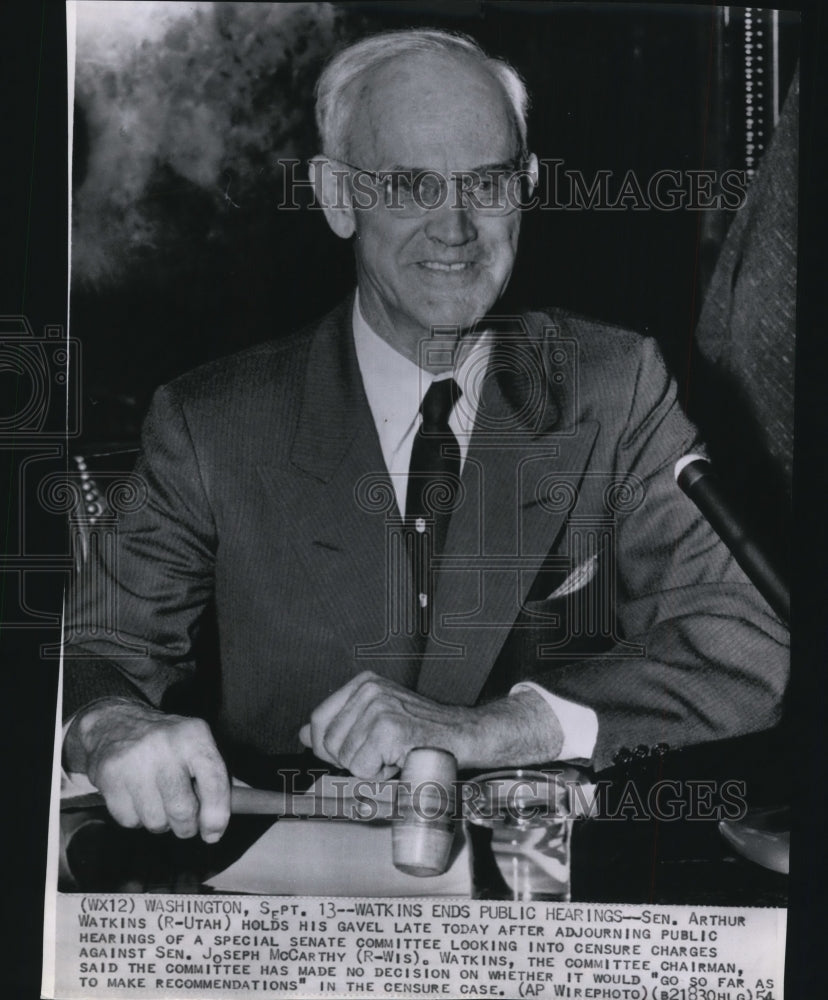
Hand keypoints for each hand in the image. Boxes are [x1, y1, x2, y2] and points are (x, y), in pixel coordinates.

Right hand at [64, 698, 229, 841]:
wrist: (115, 722)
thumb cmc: (167, 741)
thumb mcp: (197, 744)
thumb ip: (218, 775)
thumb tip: (244, 805)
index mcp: (194, 735)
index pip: (214, 781)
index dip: (217, 814)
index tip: (214, 832)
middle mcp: (164, 745)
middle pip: (183, 810)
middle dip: (186, 827)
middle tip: (185, 823)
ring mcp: (134, 761)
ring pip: (155, 822)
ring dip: (160, 822)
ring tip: (158, 801)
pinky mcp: (109, 776)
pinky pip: (129, 821)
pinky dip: (135, 818)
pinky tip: (136, 797)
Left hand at [298, 671, 563, 778]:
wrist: (465, 736)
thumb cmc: (424, 732)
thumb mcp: (377, 720)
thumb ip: (342, 725)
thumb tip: (305, 734)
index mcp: (363, 683)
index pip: (318, 721)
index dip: (328, 748)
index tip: (352, 754)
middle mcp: (369, 690)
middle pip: (328, 743)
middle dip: (352, 761)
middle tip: (383, 755)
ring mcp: (380, 708)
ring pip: (346, 759)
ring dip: (370, 769)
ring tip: (395, 756)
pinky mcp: (390, 730)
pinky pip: (364, 769)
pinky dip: (381, 776)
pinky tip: (401, 762)